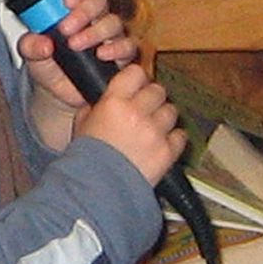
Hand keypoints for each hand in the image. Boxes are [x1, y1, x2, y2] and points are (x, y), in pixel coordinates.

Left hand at [16, 0, 136, 110]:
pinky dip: (117, 49)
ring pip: (113, 22)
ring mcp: (109, 34)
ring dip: (94, 32)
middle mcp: (93, 16)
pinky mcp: (121, 54)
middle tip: (66, 28)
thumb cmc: (47, 64)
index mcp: (71, 6)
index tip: (67, 0)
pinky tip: (102, 55)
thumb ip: (30, 45)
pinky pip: (128, 45)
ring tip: (76, 45)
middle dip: (84, 11)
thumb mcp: (31, 54)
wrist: (58, 93)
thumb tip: (44, 44)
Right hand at [72, 61, 185, 188]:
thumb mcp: (82, 126)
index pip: (136, 73)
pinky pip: (180, 136)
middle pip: (158, 91)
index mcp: (114, 102)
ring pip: (171, 111)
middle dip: (152, 99)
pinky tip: (161, 145)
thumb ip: (95, 108)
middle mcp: (137, 112)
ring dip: (164, 118)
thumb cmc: (84, 160)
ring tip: (153, 129)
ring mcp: (155, 132)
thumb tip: (103, 101)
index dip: (137, 79)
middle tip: (144, 110)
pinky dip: (173, 139)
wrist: (96, 191)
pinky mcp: (168, 152)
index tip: (136, 86)